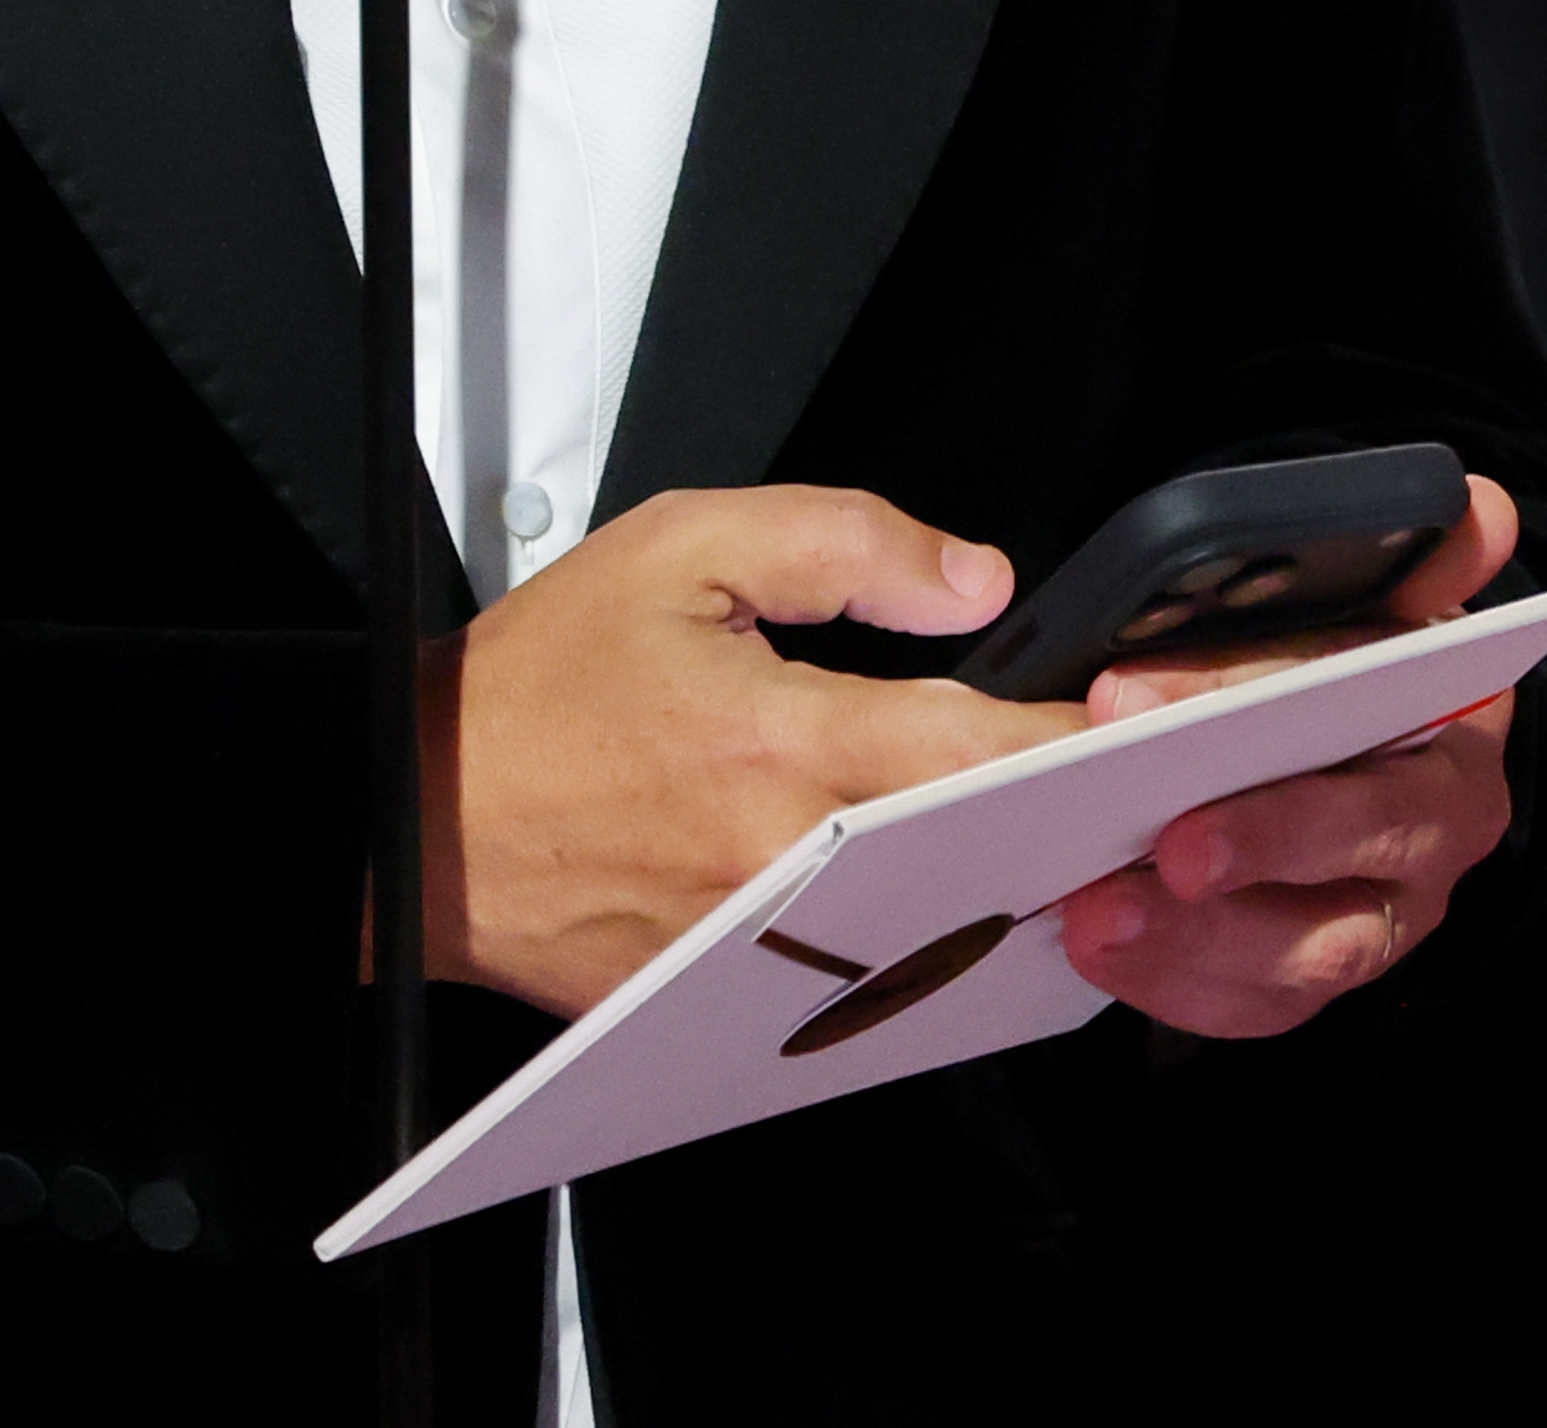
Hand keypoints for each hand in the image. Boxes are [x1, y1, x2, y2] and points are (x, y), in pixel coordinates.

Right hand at [430, 488, 1066, 1016]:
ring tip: (1037, 842)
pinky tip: (934, 904)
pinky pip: (857, 983)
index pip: (976, 748)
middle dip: (1056, 820)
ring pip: (931, 930)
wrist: (418, 813)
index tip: (1129, 725)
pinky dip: (911, 946)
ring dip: (996, 889)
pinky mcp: (733, 1007)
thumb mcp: (679, 547)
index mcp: (774, 744)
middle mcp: (780, 865)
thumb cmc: (534, 690)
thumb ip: (842, 539)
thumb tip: (970, 579)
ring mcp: (761, 953)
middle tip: (1114, 791)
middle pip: (978, 852)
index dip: (1073, 738)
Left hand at [1054, 476, 1525, 1037]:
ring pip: (1311, 949)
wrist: (1341, 747)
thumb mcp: (1368, 596)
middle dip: (1254, 842)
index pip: (1357, 696)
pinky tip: (1102, 954)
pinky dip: (1180, 990)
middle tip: (1158, 844)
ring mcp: (1386, 917)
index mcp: (1454, 717)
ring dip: (1200, 941)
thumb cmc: (1336, 667)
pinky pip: (1261, 1006)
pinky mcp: (1321, 978)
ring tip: (1097, 914)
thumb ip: (1416, 551)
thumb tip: (1480, 506)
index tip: (1131, 696)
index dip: (1244, 692)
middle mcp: (1438, 830)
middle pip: (1354, 843)